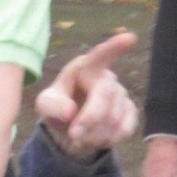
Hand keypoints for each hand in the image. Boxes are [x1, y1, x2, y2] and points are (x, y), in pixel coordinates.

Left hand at [35, 31, 139, 160]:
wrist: (71, 128)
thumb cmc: (58, 108)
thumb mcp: (45, 105)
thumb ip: (52, 106)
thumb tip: (69, 112)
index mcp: (84, 68)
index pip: (100, 55)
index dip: (115, 47)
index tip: (130, 38)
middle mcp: (106, 77)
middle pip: (106, 94)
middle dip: (90, 118)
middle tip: (75, 135)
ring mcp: (121, 94)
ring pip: (115, 117)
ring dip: (96, 133)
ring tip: (82, 137)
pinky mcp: (130, 111)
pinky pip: (126, 128)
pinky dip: (110, 139)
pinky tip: (99, 139)